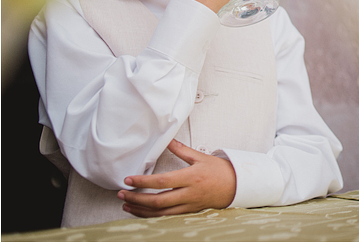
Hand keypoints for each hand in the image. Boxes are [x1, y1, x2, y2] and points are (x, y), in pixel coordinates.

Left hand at [117, 140, 236, 217]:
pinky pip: (167, 217)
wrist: (236, 186)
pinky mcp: (189, 211)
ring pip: (160, 212)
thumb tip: (168, 140)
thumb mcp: (201, 157)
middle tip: (122, 194)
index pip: (162, 182)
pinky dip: (152, 215)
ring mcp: (189, 204)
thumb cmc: (220, 170)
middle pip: (158, 201)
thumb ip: (182, 150)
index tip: (128, 180)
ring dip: (141, 210)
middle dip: (137, 199)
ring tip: (126, 204)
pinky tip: (142, 211)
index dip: (143, 182)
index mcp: (191, 177)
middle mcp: (189, 193)